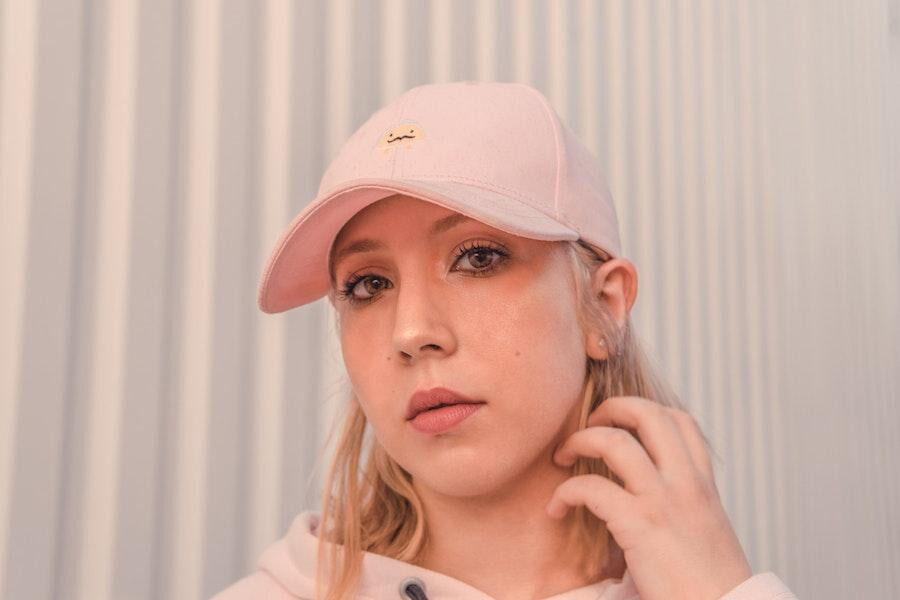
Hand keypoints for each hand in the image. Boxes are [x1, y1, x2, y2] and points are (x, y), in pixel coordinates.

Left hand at [546, 396, 752, 599]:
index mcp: (704, 485)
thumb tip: (647, 506)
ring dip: (580, 441)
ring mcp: (664, 501)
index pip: (680, 421)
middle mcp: (687, 484)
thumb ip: (682, 509)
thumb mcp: (704, 533)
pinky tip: (556, 509)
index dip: (645, 411)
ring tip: (563, 456)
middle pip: (648, 414)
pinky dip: (565, 492)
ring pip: (615, 442)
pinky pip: (591, 489)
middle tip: (589, 426)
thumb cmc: (710, 588)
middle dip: (611, 408)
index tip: (621, 425)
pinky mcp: (641, 525)